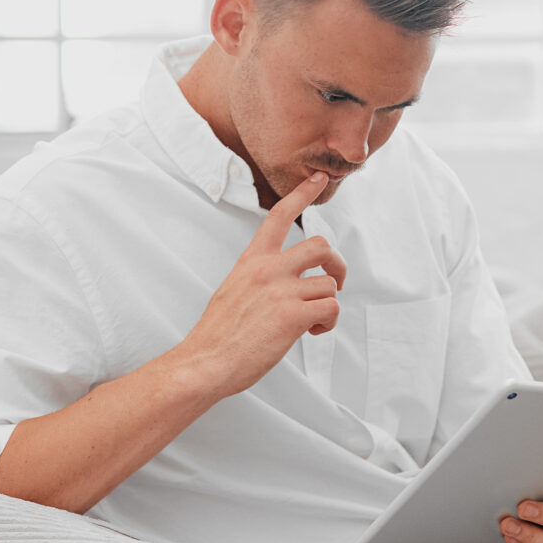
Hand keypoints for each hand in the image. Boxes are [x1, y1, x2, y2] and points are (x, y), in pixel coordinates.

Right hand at [176, 171, 346, 397]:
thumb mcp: (232, 290)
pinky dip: (327, 324)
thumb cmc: (218, 335)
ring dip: (327, 305)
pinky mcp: (294, 315)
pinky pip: (332, 308)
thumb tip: (282, 284)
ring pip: (330, 284)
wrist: (205, 362)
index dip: (302, 194)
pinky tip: (310, 333)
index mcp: (252, 261)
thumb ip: (258, 278)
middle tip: (334, 284)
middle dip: (336, 265)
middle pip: (321, 246)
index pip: (279, 216)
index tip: (318, 179)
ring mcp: (282, 290)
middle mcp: (268, 269)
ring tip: (309, 323)